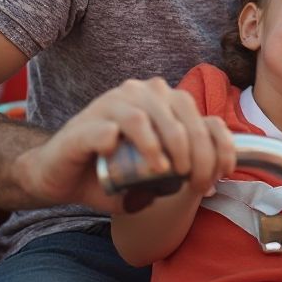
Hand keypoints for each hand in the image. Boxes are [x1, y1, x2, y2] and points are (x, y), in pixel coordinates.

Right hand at [13, 77, 234, 211]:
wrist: (59, 176)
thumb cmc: (109, 171)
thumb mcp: (152, 174)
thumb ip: (180, 173)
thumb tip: (209, 187)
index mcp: (162, 102)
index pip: (201, 117)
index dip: (219, 145)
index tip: (222, 174)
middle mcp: (140, 94)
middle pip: (180, 114)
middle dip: (195, 151)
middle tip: (192, 182)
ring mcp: (110, 105)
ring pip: (144, 117)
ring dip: (159, 146)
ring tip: (164, 171)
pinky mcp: (84, 125)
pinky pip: (105, 128)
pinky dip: (115, 140)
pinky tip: (116, 153)